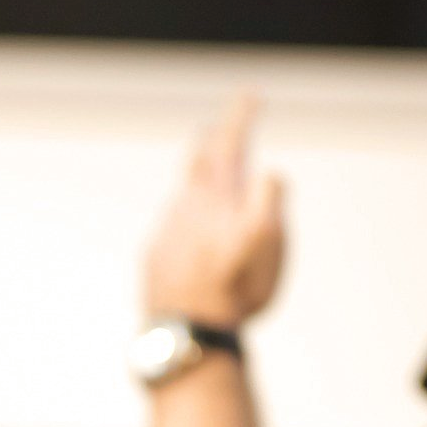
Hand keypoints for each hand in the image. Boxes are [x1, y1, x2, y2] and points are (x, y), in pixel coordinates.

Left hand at [145, 95, 285, 327]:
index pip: (230, 141)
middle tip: (225, 130)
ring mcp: (168, 230)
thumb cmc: (234, 288)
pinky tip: (195, 242)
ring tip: (214, 187)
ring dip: (201, 184)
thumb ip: (269, 197)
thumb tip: (268, 171)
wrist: (186, 330)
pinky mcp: (157, 257)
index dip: (242, 115)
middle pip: (198, 160)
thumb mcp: (267, 239)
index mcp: (217, 195)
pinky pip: (175, 228)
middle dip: (215, 140)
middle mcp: (187, 205)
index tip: (252, 95)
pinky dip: (189, 223)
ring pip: (185, 195)